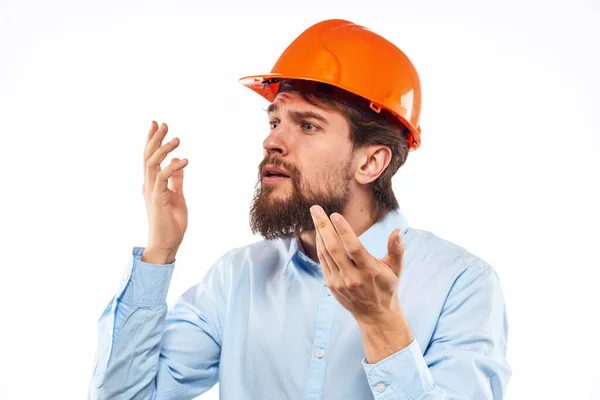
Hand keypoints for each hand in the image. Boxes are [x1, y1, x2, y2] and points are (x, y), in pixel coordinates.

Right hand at [142, 121, 188, 263]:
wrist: (166, 243)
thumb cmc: (170, 223)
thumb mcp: (176, 196)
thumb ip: (176, 181)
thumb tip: (179, 164)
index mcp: (152, 183)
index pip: (150, 157)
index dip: (152, 140)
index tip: (157, 124)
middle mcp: (149, 184)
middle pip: (148, 156)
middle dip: (155, 138)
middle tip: (163, 124)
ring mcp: (152, 191)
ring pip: (153, 163)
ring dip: (164, 149)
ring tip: (177, 139)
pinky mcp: (158, 199)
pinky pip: (163, 178)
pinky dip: (172, 167)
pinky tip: (184, 160)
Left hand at [310, 205, 404, 323]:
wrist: (375, 315)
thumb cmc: (387, 287)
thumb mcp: (395, 269)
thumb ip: (396, 249)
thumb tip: (397, 231)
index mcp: (369, 271)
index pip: (354, 248)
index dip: (344, 231)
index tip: (335, 215)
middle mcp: (353, 277)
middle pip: (334, 248)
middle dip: (323, 226)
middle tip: (315, 209)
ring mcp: (340, 282)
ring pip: (325, 253)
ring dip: (319, 233)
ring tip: (315, 215)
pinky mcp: (331, 284)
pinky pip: (323, 261)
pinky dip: (320, 245)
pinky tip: (319, 232)